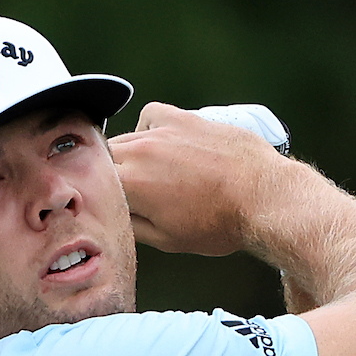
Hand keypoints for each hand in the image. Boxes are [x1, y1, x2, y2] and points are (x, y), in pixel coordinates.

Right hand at [109, 101, 288, 255]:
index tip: (103, 207)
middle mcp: (139, 153)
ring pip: (125, 139)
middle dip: (109, 178)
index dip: (94, 198)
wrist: (263, 197)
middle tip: (127, 195)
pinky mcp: (184, 119)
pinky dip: (148, 127)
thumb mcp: (167, 240)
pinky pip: (151, 115)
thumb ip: (131, 225)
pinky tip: (161, 143)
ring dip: (128, 157)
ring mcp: (161, 132)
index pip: (91, 186)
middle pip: (102, 161)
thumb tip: (113, 217)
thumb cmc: (220, 224)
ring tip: (148, 175)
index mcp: (130, 187)